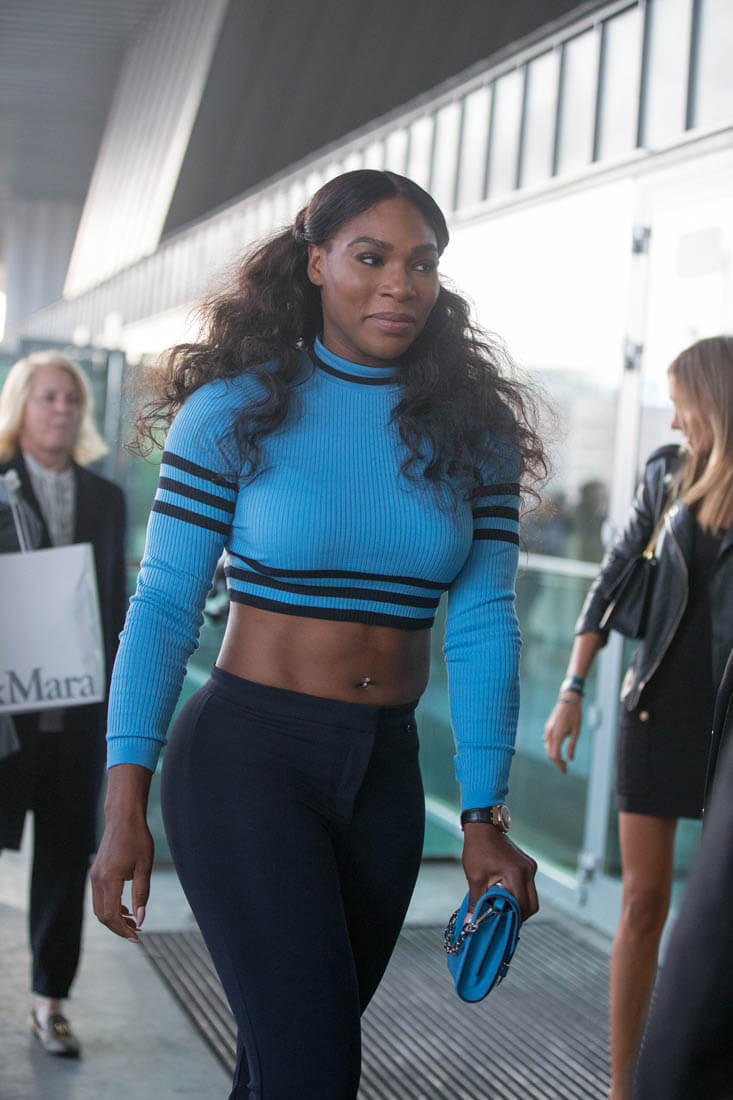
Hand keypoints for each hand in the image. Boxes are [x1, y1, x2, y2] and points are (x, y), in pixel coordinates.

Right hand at [90, 818, 153, 942]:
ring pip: (99, 908)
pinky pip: (99, 897)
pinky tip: (125, 908)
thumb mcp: (144, 867)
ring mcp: (94, 876)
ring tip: (133, 922)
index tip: (137, 937)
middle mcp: (97, 880)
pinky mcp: (95, 872)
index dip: (123, 929)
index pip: (112, 915)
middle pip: (103, 916)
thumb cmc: (138, 839)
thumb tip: (140, 919)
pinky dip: (110, 907)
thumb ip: (141, 894)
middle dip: (118, 928)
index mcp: (109, 879)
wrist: (123, 818)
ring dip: (114, 918)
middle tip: (136, 933)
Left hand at [462, 823, 538, 921]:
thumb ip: (476, 902)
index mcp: (516, 873)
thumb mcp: (475, 877)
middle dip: (520, 915)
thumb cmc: (478, 849)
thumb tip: (469, 924)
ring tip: (504, 909)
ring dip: (520, 904)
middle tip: (505, 921)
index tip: (503, 926)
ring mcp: (530, 867)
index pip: (522, 905)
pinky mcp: (528, 865)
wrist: (484, 827)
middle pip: (532, 904)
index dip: (514, 918)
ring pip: (532, 895)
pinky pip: (528, 885)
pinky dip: (520, 894)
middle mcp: (528, 870)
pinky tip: (506, 896)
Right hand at [543, 695, 582, 774]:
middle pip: (550, 753)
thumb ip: (572, 745)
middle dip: (557, 762)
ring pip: (547, 748)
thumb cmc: (574, 714)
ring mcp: (548, 730)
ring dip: (554, 756)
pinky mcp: (548, 727)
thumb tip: (570, 758)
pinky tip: (558, 751)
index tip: (565, 771)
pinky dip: (552, 749)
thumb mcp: (576, 731)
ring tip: (563, 761)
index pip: (555, 755)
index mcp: (557, 735)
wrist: (568, 699)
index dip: (559, 765)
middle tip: (565, 768)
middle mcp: (550, 733)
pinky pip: (547, 741)